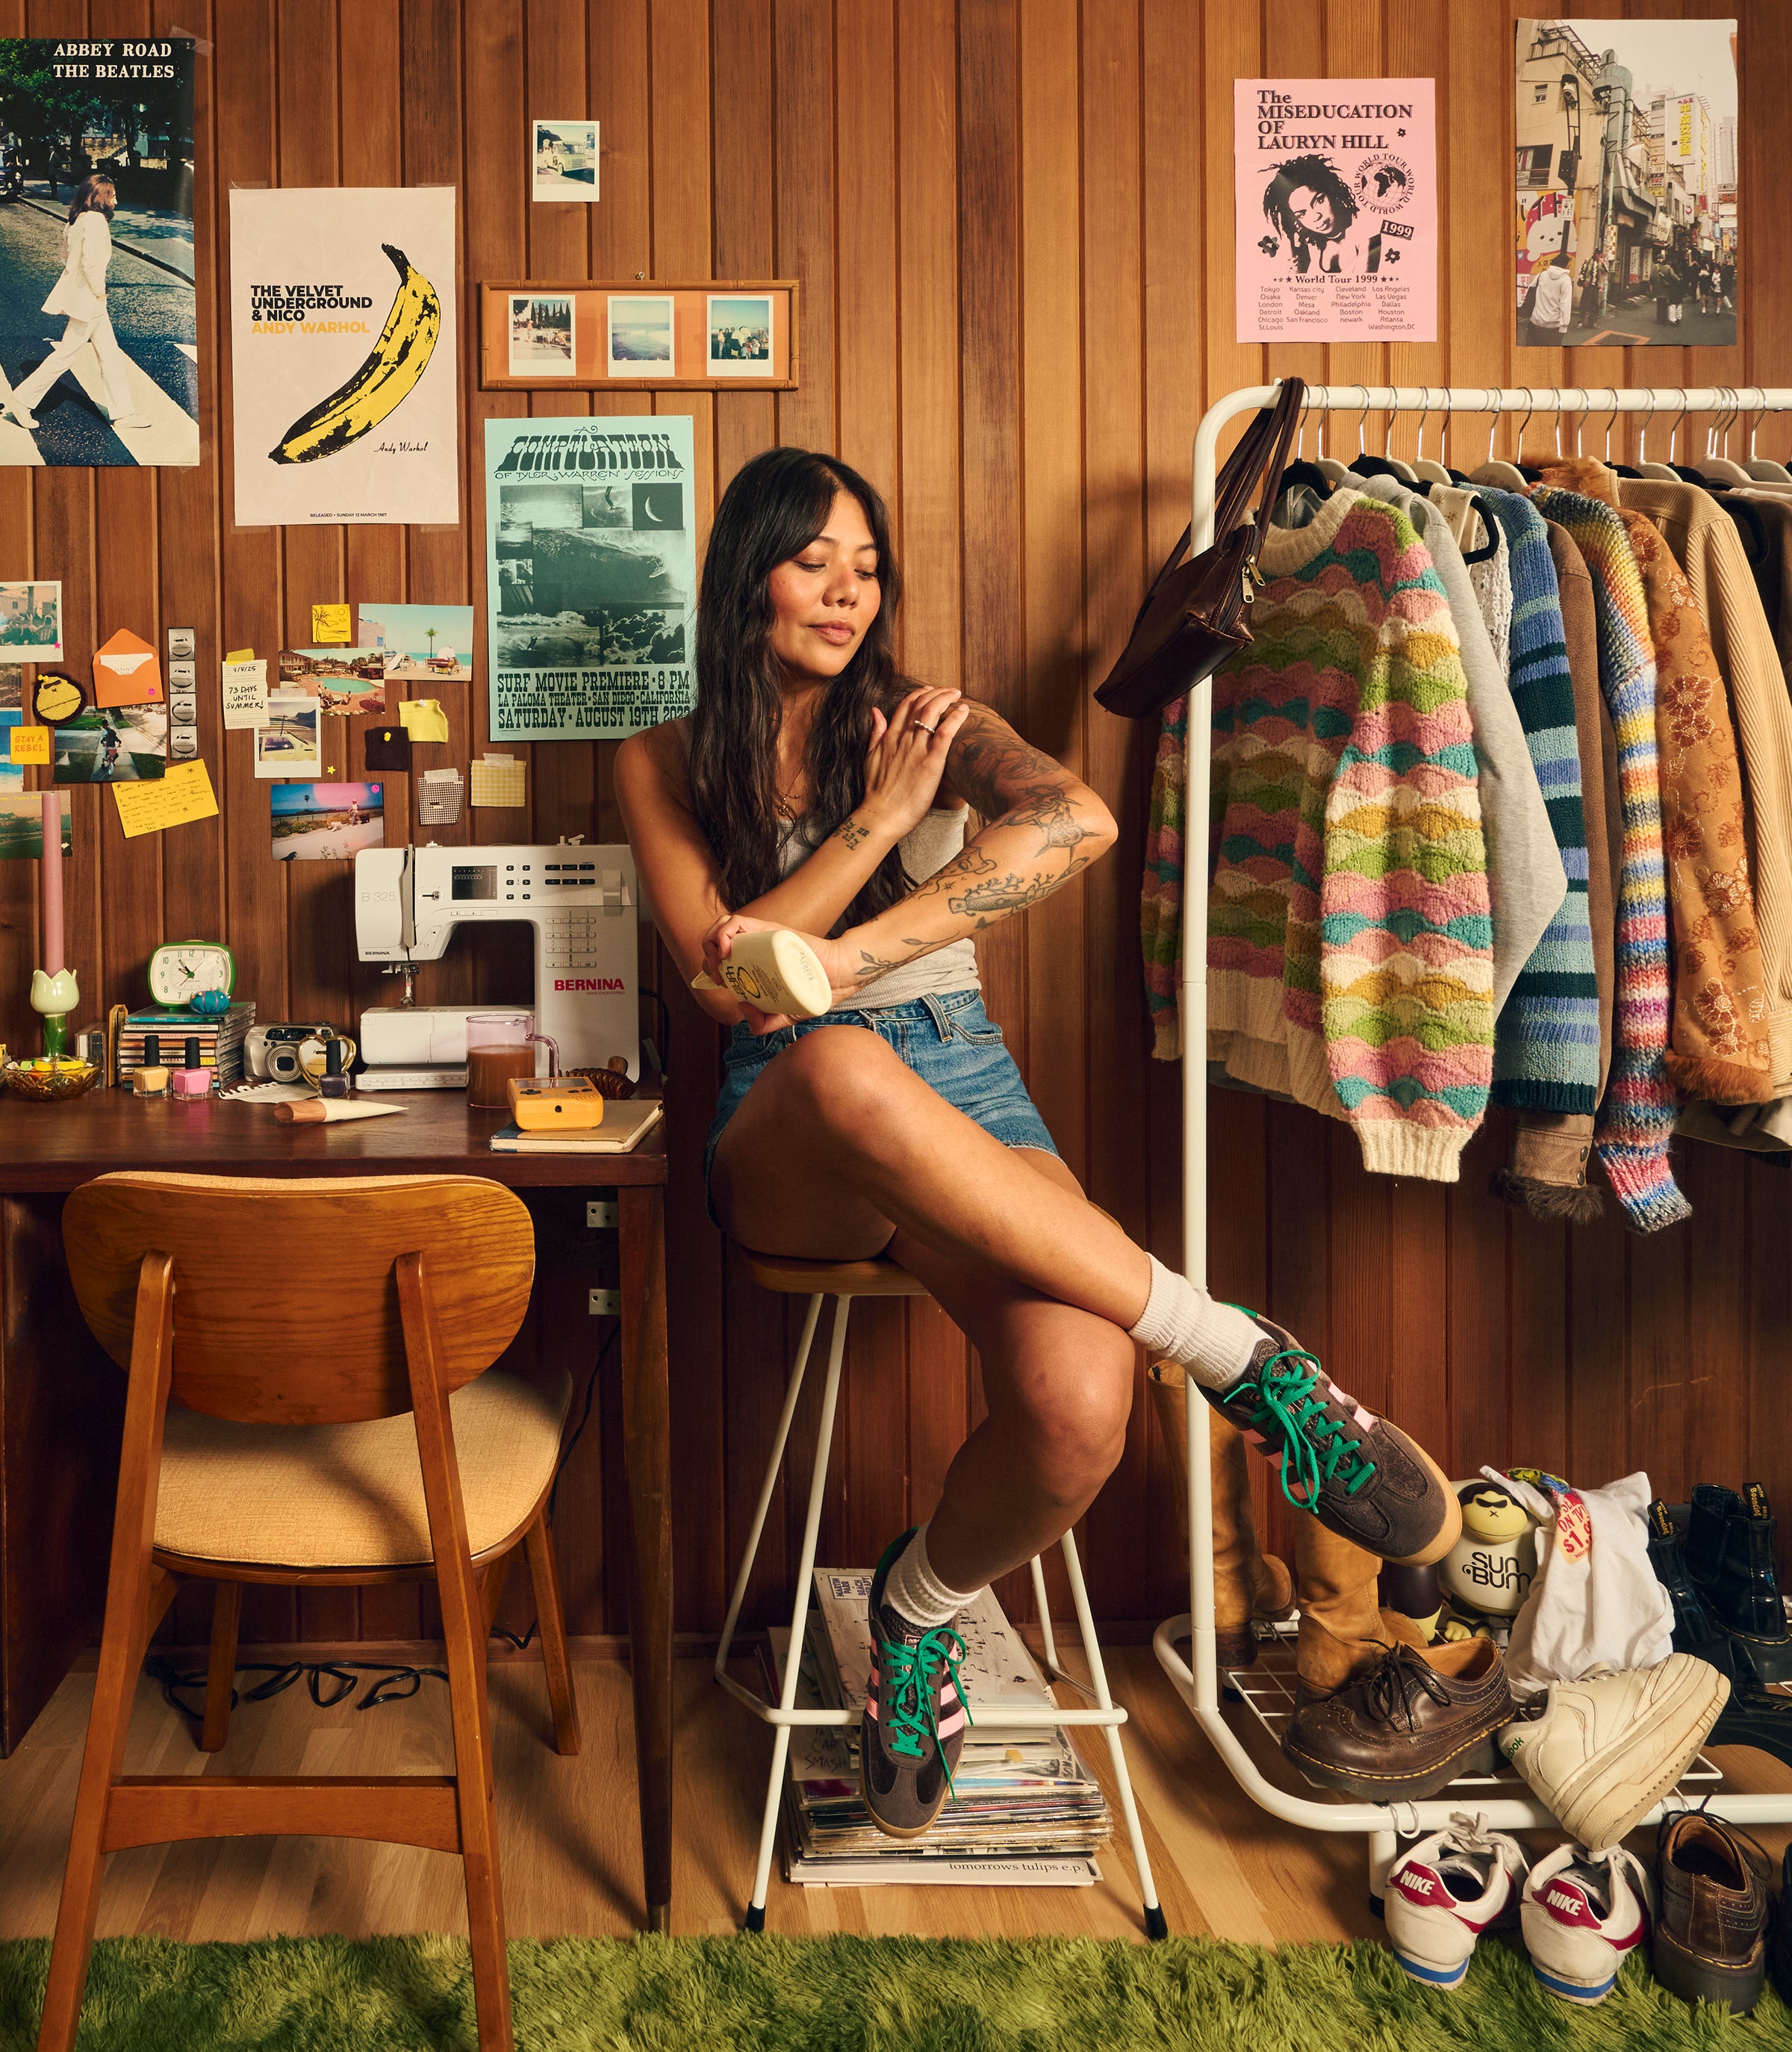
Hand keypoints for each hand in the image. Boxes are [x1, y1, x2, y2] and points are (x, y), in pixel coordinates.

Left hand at [701, 912, 859, 1033]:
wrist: (837, 978)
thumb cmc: (813, 992)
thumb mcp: (784, 1016)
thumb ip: (764, 1023)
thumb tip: (742, 1009)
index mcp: (753, 963)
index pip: (720, 956)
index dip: (711, 967)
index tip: (720, 982)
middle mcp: (754, 946)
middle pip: (716, 939)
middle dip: (708, 956)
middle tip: (719, 974)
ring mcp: (760, 935)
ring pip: (722, 925)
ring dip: (712, 941)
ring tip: (721, 960)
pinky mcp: (768, 928)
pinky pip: (737, 921)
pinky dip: (724, 933)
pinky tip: (726, 950)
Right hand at [859, 686, 970, 840]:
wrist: (882, 815)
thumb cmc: (877, 792)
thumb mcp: (870, 757)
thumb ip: (875, 733)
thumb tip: (875, 711)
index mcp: (890, 738)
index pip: (906, 705)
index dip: (919, 694)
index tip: (930, 691)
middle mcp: (903, 739)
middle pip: (921, 704)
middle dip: (937, 692)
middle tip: (950, 691)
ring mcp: (917, 750)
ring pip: (932, 713)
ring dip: (947, 699)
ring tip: (958, 695)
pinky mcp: (931, 763)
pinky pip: (944, 733)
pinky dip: (955, 718)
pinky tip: (964, 711)